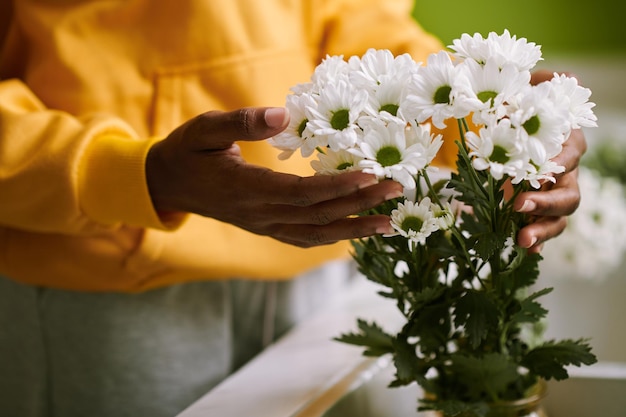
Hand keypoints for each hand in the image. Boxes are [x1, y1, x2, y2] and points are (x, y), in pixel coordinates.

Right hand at [145, 107, 401, 246]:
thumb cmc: (188, 151)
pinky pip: (304, 239)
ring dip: (354, 229)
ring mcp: (264, 226)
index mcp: (245, 190)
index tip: (370, 176)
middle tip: (395, 191)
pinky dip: (333, 237)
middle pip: (317, 216)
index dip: (336, 187)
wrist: (169, 184)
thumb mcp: (206, 128)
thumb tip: (283, 115)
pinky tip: (357, 231)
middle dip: (359, 205)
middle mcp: (259, 215)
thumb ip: (242, 122)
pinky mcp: (267, 229)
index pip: (300, 193)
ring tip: (389, 223)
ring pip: (315, 235)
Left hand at [514, 69, 587, 252]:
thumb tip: (561, 76)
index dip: (560, 163)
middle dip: (547, 203)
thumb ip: (537, 83)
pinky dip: (535, 241)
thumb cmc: (512, 105)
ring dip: (543, 230)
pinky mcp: (533, 208)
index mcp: (564, 143)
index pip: (572, 155)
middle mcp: (564, 172)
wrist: (494, 124)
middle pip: (569, 194)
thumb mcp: (518, 91)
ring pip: (559, 217)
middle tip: (519, 205)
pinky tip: (525, 251)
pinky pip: (540, 228)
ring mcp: (550, 194)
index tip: (540, 171)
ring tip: (523, 241)